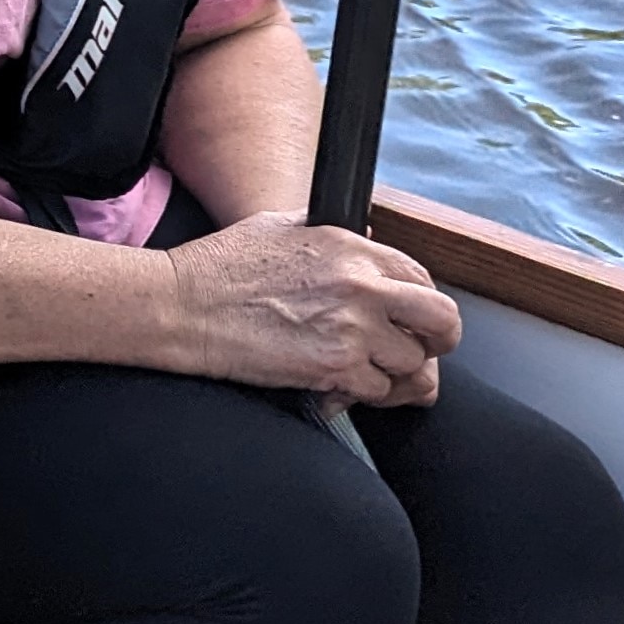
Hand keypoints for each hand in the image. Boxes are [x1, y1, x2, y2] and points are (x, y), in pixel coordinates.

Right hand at [162, 210, 459, 404]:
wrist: (180, 306)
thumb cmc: (217, 267)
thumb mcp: (277, 227)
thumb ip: (331, 231)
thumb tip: (369, 235)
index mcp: (351, 247)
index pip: (422, 278)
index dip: (418, 305)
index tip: (405, 319)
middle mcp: (361, 286)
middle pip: (444, 322)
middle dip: (434, 342)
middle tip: (409, 351)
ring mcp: (352, 329)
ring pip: (412, 366)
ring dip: (387, 374)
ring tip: (355, 371)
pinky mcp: (334, 368)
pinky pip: (374, 393)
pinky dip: (355, 396)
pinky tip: (329, 384)